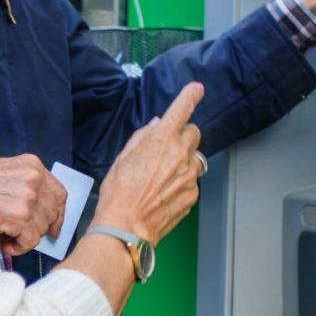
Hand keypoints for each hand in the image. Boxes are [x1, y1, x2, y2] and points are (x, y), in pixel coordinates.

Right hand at [0, 155, 66, 255]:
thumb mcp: (2, 174)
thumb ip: (24, 186)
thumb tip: (39, 211)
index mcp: (31, 165)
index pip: (59, 192)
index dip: (58, 214)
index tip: (53, 228)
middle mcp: (33, 178)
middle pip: (51, 213)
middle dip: (36, 228)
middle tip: (18, 234)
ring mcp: (28, 196)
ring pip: (40, 229)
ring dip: (22, 238)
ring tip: (2, 236)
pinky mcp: (20, 216)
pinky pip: (30, 241)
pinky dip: (17, 247)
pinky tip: (1, 242)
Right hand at [92, 83, 205, 244]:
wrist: (126, 226)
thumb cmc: (119, 193)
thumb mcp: (122, 158)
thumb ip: (142, 137)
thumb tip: (155, 125)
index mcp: (161, 140)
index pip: (182, 109)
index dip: (190, 96)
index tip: (197, 89)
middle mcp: (180, 154)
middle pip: (194, 133)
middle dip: (183, 136)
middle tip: (167, 149)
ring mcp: (189, 175)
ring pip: (196, 158)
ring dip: (185, 160)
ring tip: (164, 176)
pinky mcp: (193, 194)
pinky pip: (193, 180)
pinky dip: (183, 181)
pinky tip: (165, 192)